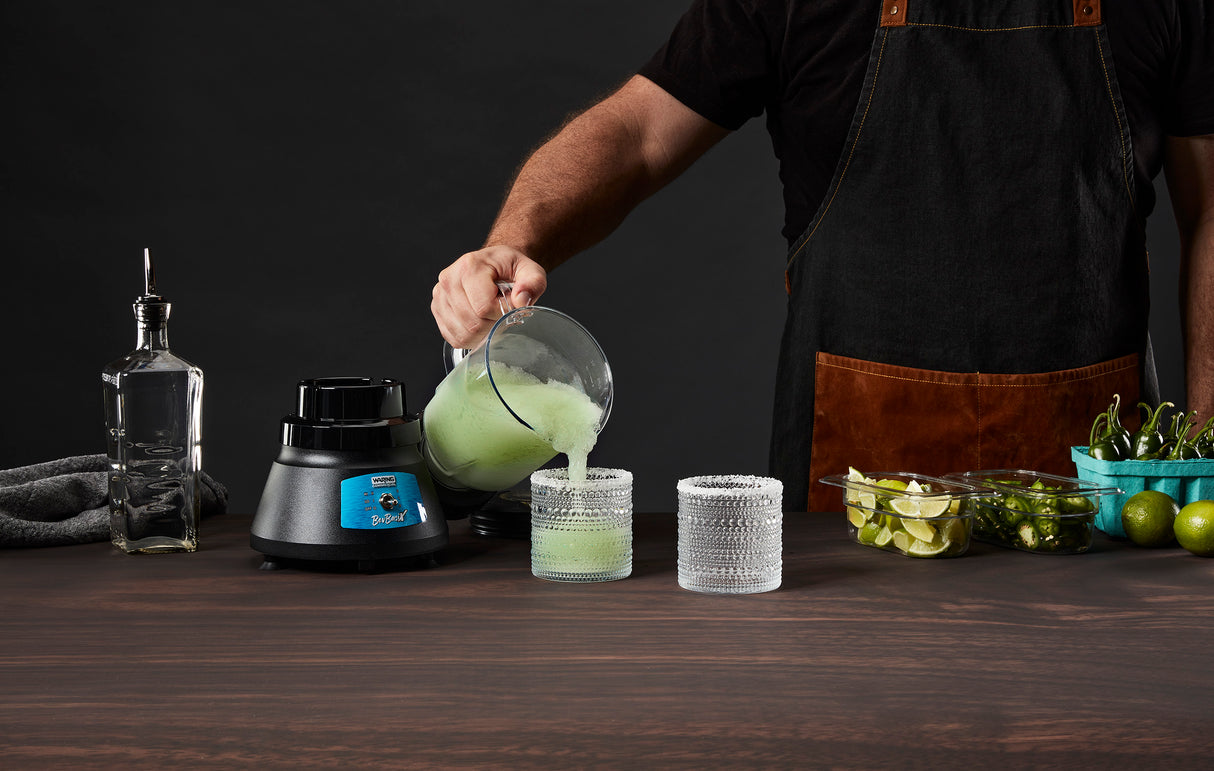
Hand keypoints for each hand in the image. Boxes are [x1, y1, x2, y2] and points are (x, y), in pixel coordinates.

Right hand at [431, 245, 547, 348]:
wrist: (494, 265)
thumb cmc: (510, 268)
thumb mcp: (531, 270)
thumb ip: (533, 282)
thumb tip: (521, 300)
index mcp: (470, 266)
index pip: (483, 307)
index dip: (501, 313)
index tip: (509, 305)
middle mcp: (449, 279)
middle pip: (472, 323)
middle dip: (493, 325)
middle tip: (502, 312)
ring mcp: (440, 296)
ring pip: (463, 333)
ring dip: (483, 333)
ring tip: (492, 316)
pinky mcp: (438, 310)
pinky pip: (455, 338)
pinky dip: (471, 338)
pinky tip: (481, 323)